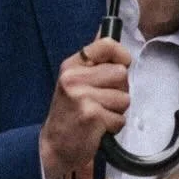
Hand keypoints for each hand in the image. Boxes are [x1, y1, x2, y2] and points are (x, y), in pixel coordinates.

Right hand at [39, 37, 132, 178]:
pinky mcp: (92, 115)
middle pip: (121, 74)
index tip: (122, 66)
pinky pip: (120, 118)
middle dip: (119, 90)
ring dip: (116, 111)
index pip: (106, 44)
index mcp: (71, 66)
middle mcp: (74, 78)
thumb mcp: (75, 82)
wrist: (54, 147)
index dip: (122, 56)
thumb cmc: (69, 114)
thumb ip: (93, 62)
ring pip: (124, 98)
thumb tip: (108, 30)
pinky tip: (98, 128)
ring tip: (99, 116)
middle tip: (102, 102)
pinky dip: (113, 126)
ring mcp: (82, 96)